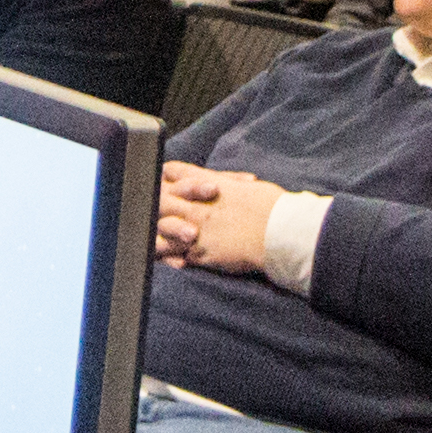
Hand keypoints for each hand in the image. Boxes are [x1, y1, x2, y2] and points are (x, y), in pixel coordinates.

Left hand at [156, 161, 287, 277]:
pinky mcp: (201, 253)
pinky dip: (174, 258)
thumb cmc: (273, 207)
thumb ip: (226, 183)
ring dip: (159, 232)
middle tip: (150, 206)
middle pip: (161, 199)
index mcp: (210, 185)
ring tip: (155, 237)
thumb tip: (219, 185)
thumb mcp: (246, 187)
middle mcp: (197, 205)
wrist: (281, 233)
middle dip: (155, 201)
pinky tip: (173, 261)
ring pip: (163, 228)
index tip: (163, 179)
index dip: (166, 175)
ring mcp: (196, 230)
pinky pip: (177, 255)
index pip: (174, 171)